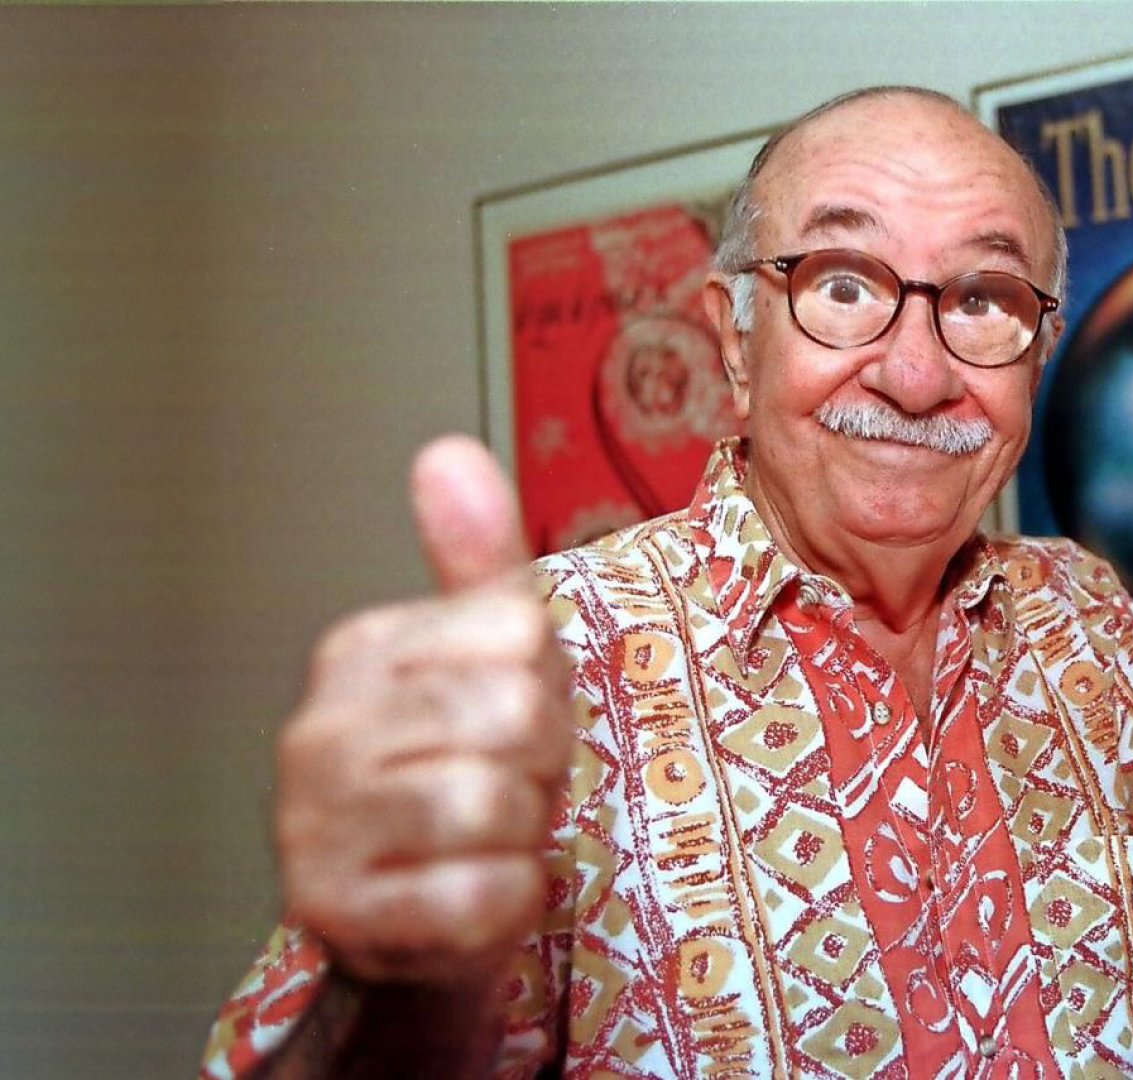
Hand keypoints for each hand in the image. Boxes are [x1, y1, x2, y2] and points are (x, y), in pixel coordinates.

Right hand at [275, 436, 572, 984]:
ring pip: (498, 804)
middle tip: (509, 780)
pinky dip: (507, 900)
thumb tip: (448, 452)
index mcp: (357, 650)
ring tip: (487, 835)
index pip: (520, 632)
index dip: (545, 681)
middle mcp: (319, 731)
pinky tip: (472, 892)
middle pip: (514, 713)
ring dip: (523, 830)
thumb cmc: (464, 770)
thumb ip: (477, 559)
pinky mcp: (339, 915)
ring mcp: (314, 827)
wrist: (417, 917)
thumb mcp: (485, 656)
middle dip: (542, 757)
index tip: (512, 714)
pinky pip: (484, 894)